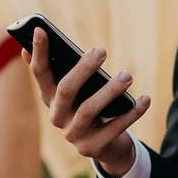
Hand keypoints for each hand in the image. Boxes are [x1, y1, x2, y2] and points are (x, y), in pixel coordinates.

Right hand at [23, 27, 151, 177]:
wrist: (104, 145)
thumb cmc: (89, 105)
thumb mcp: (75, 89)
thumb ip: (60, 69)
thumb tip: (32, 42)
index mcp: (50, 97)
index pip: (40, 72)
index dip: (39, 52)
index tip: (42, 29)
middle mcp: (57, 116)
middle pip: (66, 89)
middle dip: (83, 68)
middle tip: (102, 50)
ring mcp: (73, 134)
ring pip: (89, 109)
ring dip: (110, 90)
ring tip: (128, 76)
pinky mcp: (92, 148)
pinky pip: (115, 128)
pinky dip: (132, 113)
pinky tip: (144, 99)